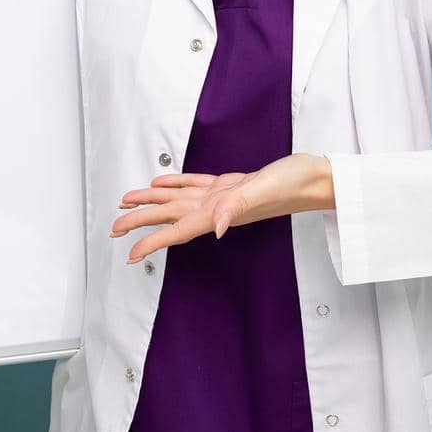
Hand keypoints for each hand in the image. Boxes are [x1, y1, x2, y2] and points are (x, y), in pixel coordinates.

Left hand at [110, 153, 334, 263]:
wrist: (318, 177)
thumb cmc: (296, 183)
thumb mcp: (265, 189)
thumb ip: (238, 206)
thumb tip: (215, 228)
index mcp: (221, 212)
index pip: (178, 230)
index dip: (152, 241)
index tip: (128, 253)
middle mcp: (218, 208)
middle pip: (170, 217)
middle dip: (140, 222)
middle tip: (113, 228)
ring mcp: (223, 197)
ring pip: (178, 200)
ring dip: (152, 202)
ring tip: (127, 202)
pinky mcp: (231, 185)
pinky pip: (195, 186)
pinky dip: (175, 184)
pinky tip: (162, 183)